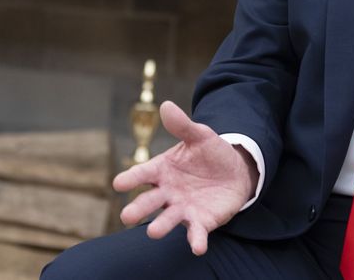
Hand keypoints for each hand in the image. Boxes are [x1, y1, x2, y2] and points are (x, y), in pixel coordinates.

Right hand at [113, 101, 258, 254]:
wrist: (235, 171)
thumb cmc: (210, 153)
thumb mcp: (199, 136)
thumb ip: (182, 125)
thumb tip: (166, 105)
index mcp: (162, 170)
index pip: (142, 174)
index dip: (130, 178)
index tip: (118, 183)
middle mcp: (167, 192)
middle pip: (149, 201)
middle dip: (138, 209)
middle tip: (126, 217)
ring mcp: (182, 208)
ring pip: (168, 219)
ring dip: (161, 226)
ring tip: (153, 233)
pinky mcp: (200, 221)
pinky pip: (196, 232)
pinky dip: (196, 240)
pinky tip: (198, 247)